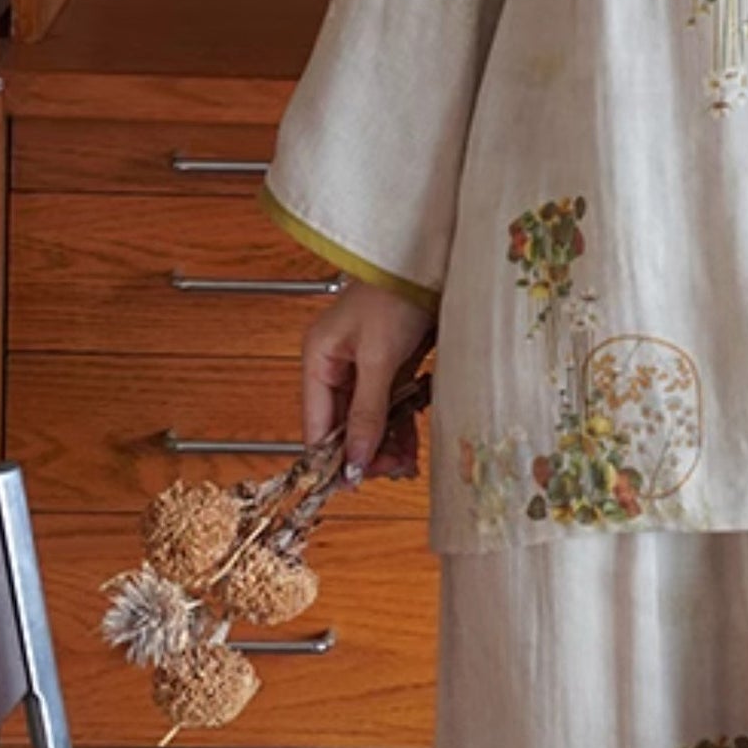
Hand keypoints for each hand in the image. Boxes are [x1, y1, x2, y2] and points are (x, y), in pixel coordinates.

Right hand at [301, 281, 437, 480]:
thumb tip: (353, 458)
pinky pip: (391, 407)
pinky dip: (401, 426)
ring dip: (386, 444)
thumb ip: (366, 411)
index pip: (316, 423)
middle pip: (343, 425)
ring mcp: (365, 367)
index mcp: (318, 359)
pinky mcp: (393, 366)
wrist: (431, 263)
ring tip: (406, 465)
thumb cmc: (395, 294)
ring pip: (370, 420)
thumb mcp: (379, 358)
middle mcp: (337, 366)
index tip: (353, 484)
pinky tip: (411, 446)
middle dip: (365, 452)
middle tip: (392, 472)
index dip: (332, 457)